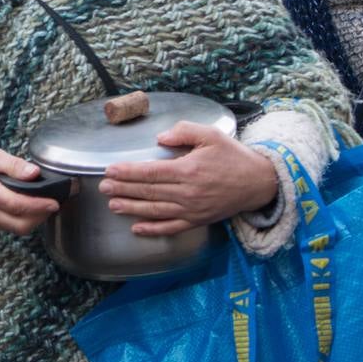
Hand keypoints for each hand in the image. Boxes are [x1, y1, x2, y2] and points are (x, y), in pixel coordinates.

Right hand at [0, 147, 58, 235]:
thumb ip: (14, 164)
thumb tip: (35, 172)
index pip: (16, 205)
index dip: (38, 206)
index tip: (54, 202)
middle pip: (19, 224)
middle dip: (41, 216)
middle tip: (54, 203)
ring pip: (17, 229)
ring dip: (35, 220)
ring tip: (46, 204)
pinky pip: (11, 228)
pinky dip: (25, 221)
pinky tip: (33, 208)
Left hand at [99, 122, 277, 236]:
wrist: (259, 182)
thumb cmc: (234, 156)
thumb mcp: (211, 134)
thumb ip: (184, 131)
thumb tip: (161, 138)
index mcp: (189, 170)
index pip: (150, 172)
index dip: (128, 172)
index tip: (110, 170)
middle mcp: (188, 193)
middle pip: (149, 192)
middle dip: (123, 189)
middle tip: (103, 187)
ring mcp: (192, 210)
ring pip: (155, 211)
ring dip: (132, 208)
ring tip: (113, 204)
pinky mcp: (198, 220)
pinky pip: (171, 227)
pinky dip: (153, 229)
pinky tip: (136, 228)